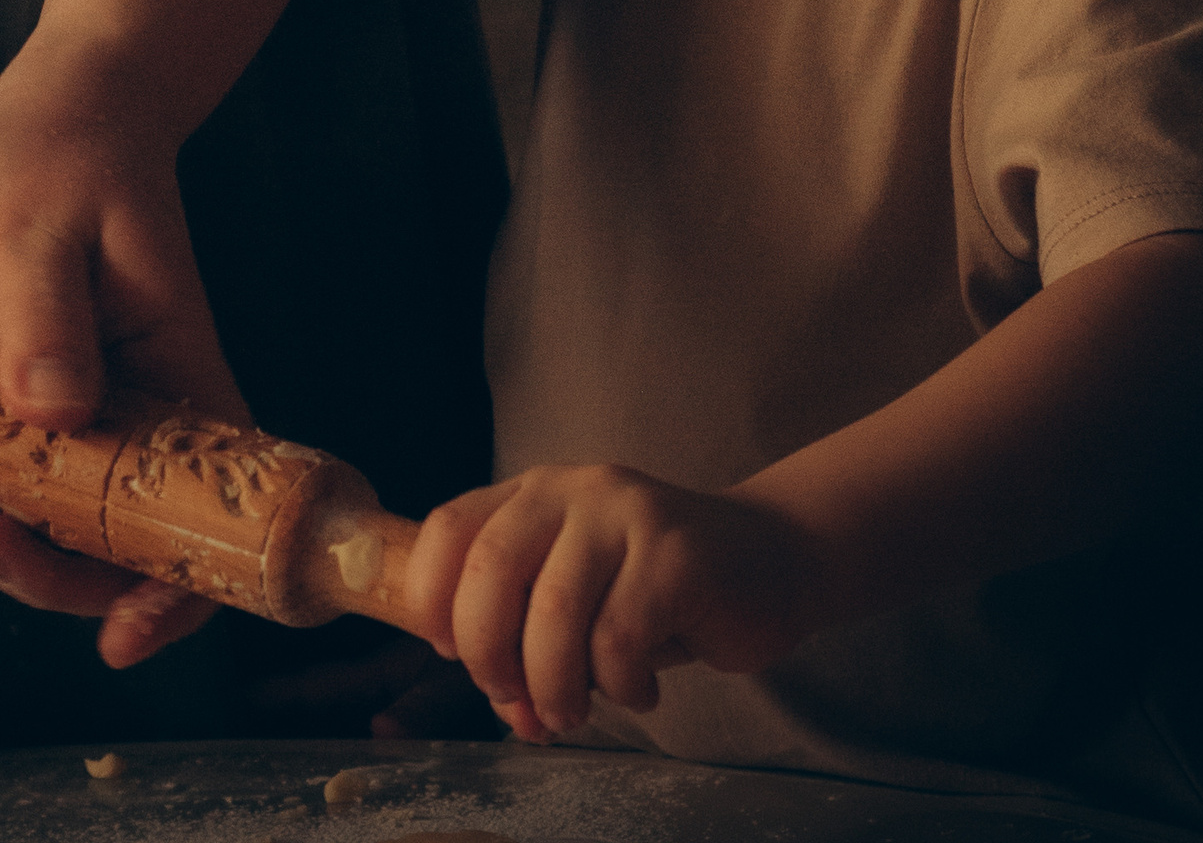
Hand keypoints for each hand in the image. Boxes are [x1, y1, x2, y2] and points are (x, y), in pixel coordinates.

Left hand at [0, 33, 247, 664]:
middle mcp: (133, 425)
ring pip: (23, 524)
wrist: (60, 116)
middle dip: (16, 567)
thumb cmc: (72, 159)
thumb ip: (49, 320)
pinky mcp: (13, 405)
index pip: (196, 528)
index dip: (169, 601)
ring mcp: (71, 422)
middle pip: (92, 552)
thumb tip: (52, 416)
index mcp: (179, 391)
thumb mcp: (48, 231)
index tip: (116, 638)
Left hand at [407, 464, 818, 739]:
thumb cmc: (657, 595)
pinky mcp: (675, 553)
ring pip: (554, 612)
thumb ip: (532, 649)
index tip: (450, 653)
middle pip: (492, 568)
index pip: (449, 528)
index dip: (432, 596)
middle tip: (515, 701)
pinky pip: (619, 639)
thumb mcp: (580, 609)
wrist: (770, 562)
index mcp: (531, 493)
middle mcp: (571, 489)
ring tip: (575, 711)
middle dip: (489, 654)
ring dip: (554, 685)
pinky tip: (640, 690)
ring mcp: (624, 513)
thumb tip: (510, 713)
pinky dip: (619, 686)